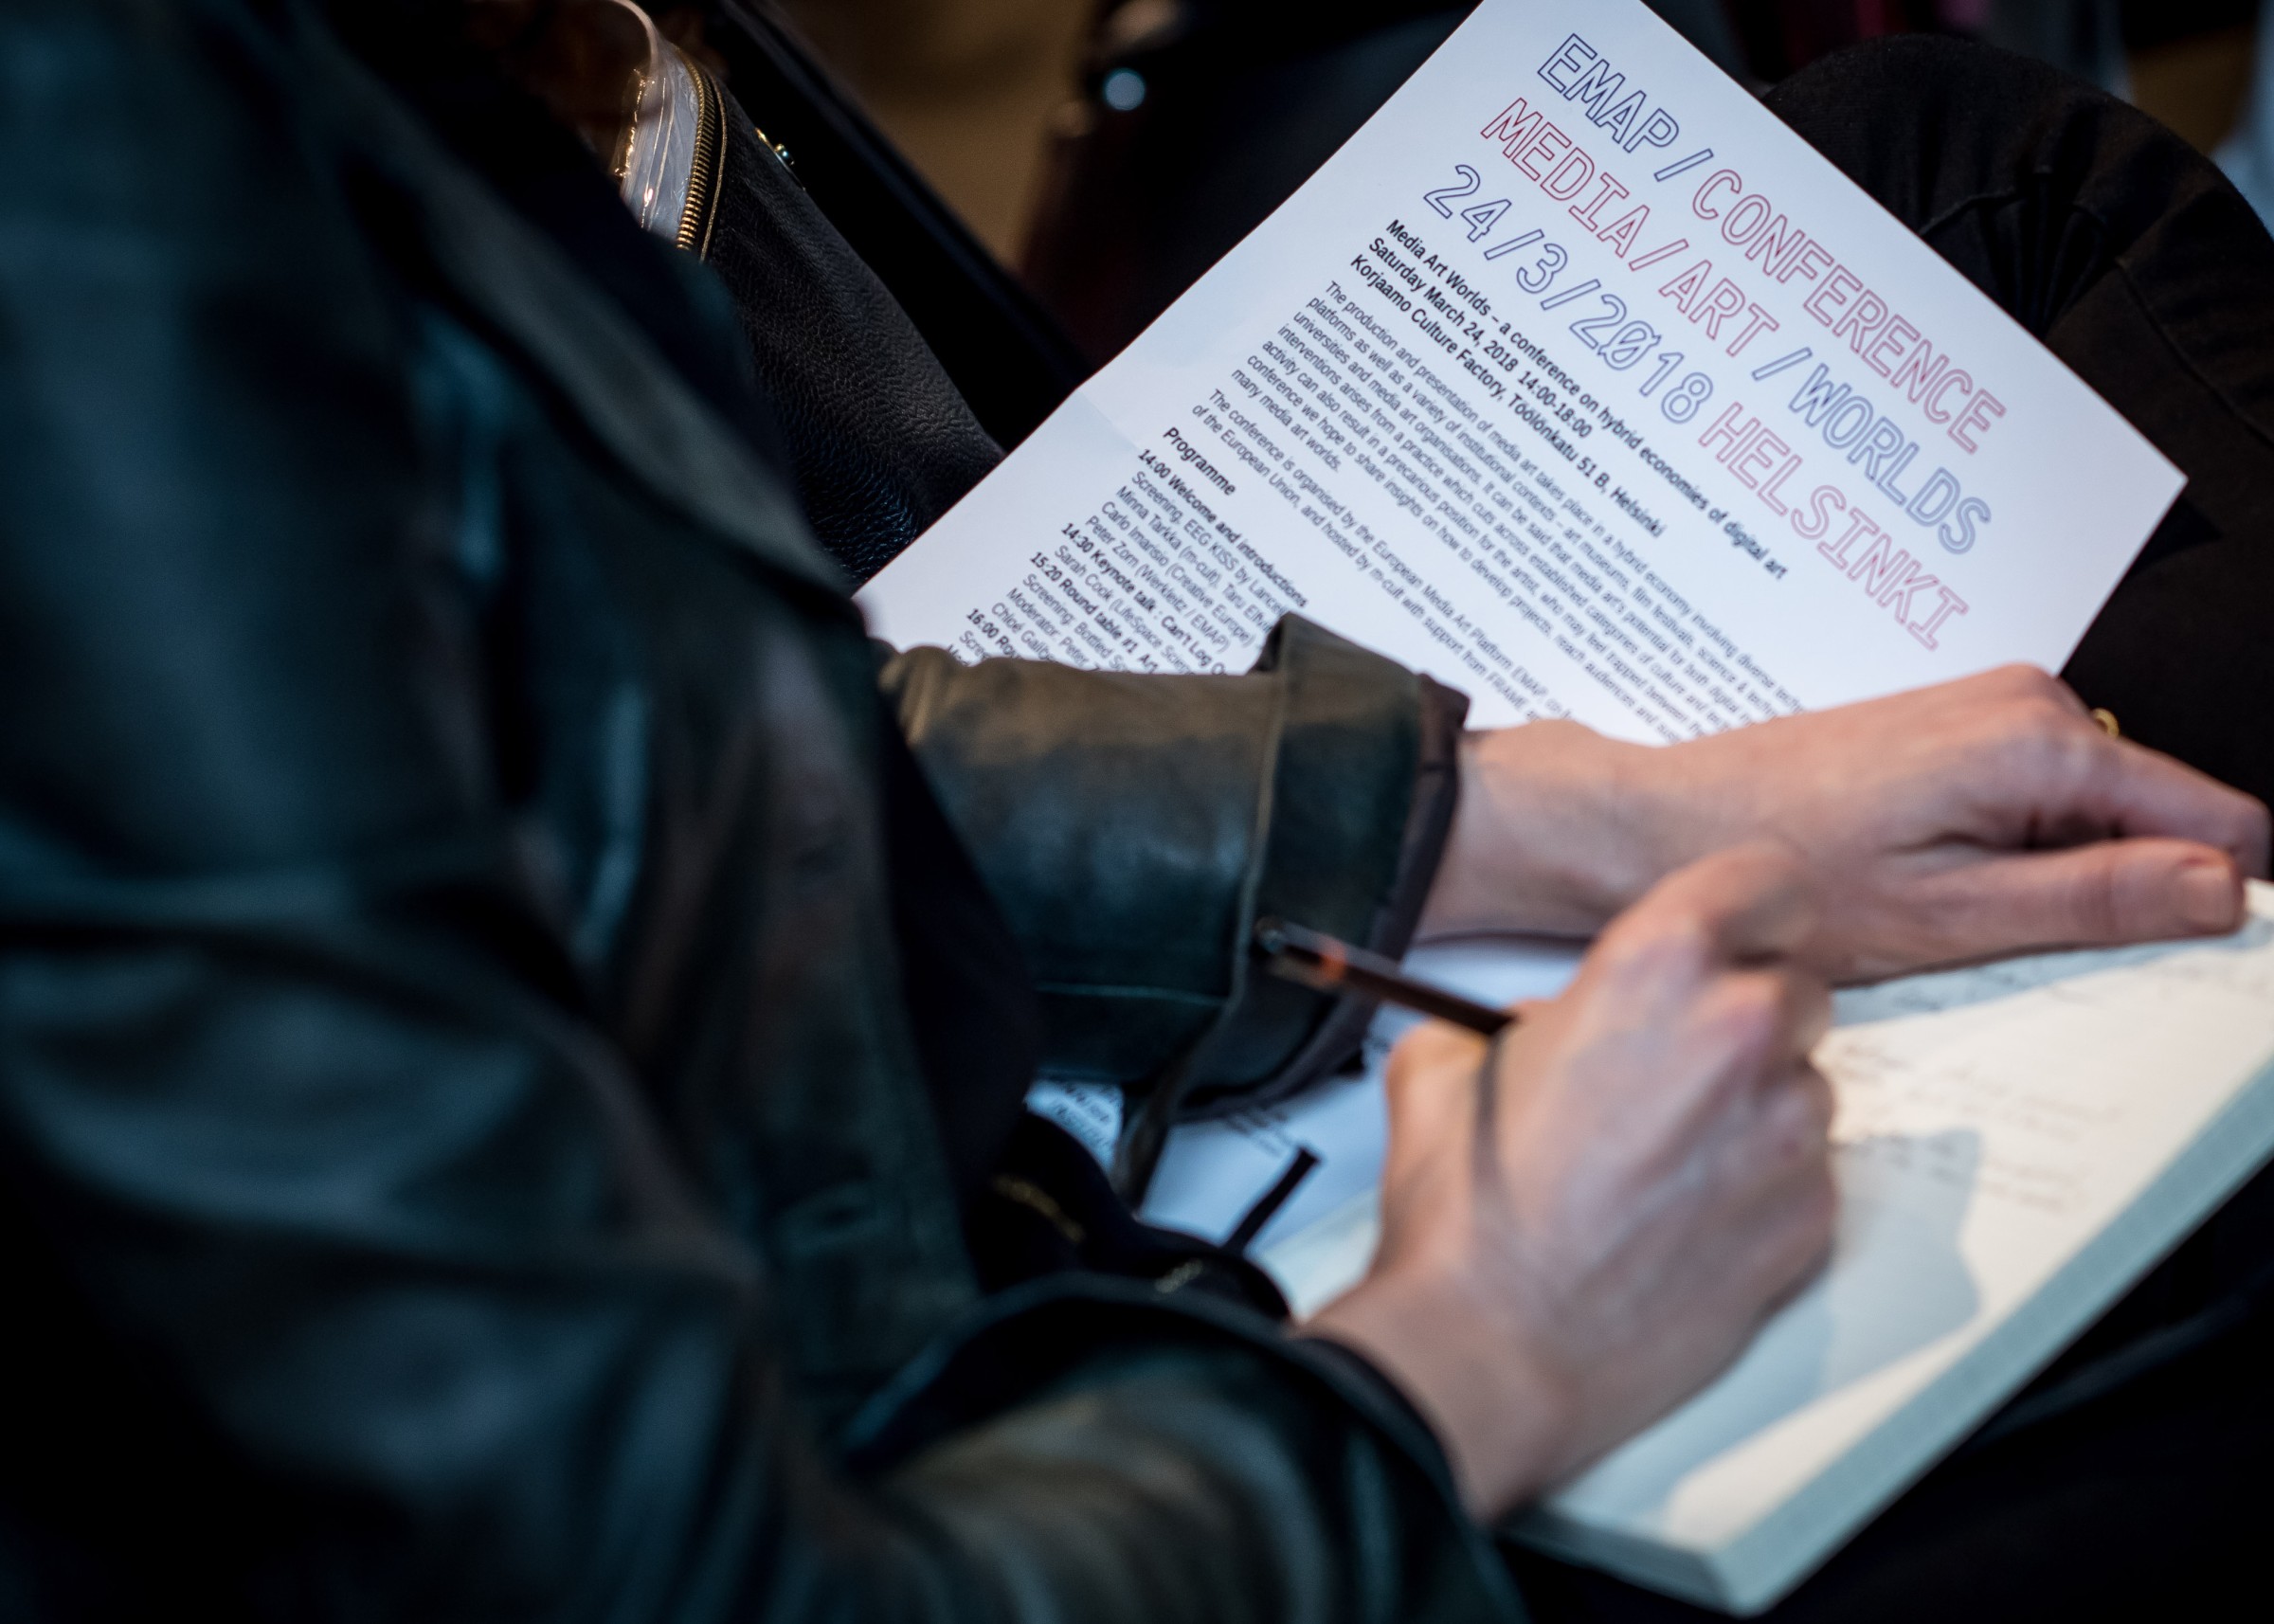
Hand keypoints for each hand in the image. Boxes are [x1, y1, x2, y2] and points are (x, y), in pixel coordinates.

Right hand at [1311, 846, 1834, 1517]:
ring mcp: (1788, 1130)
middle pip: (1795, 987)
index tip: (1739, 929)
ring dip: (1751, 1106)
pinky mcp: (1812, 1217)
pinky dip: (1759, 1185)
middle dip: (1740, 1019)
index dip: (1750, 908)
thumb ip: (1513, 1015)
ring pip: (1804, 1084)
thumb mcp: (1446, 1061)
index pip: (1766, 881)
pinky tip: (1681, 1215)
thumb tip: (1545, 1027)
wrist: (1493, 1343)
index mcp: (1657, 968)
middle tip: (1670, 1068)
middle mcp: (1740, 1034)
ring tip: (1660, 1158)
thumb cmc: (1472, 1214)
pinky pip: (1807, 1173)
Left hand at [1420, 666, 2269, 978]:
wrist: (1665, 823)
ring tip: (1959, 912)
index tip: (2203, 948)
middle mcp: (2027, 705)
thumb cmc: (1782, 860)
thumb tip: (2220, 888)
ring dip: (2056, 873)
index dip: (2221, 892)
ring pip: (2091, 810)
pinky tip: (1937, 885)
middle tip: (2024, 944)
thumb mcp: (1952, 914)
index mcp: (2043, 744)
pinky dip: (2009, 852)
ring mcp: (1988, 711)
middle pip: (2155, 815)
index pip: (2217, 817)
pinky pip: (2033, 799)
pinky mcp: (1952, 731)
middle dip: (2124, 887)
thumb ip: (2097, 898)